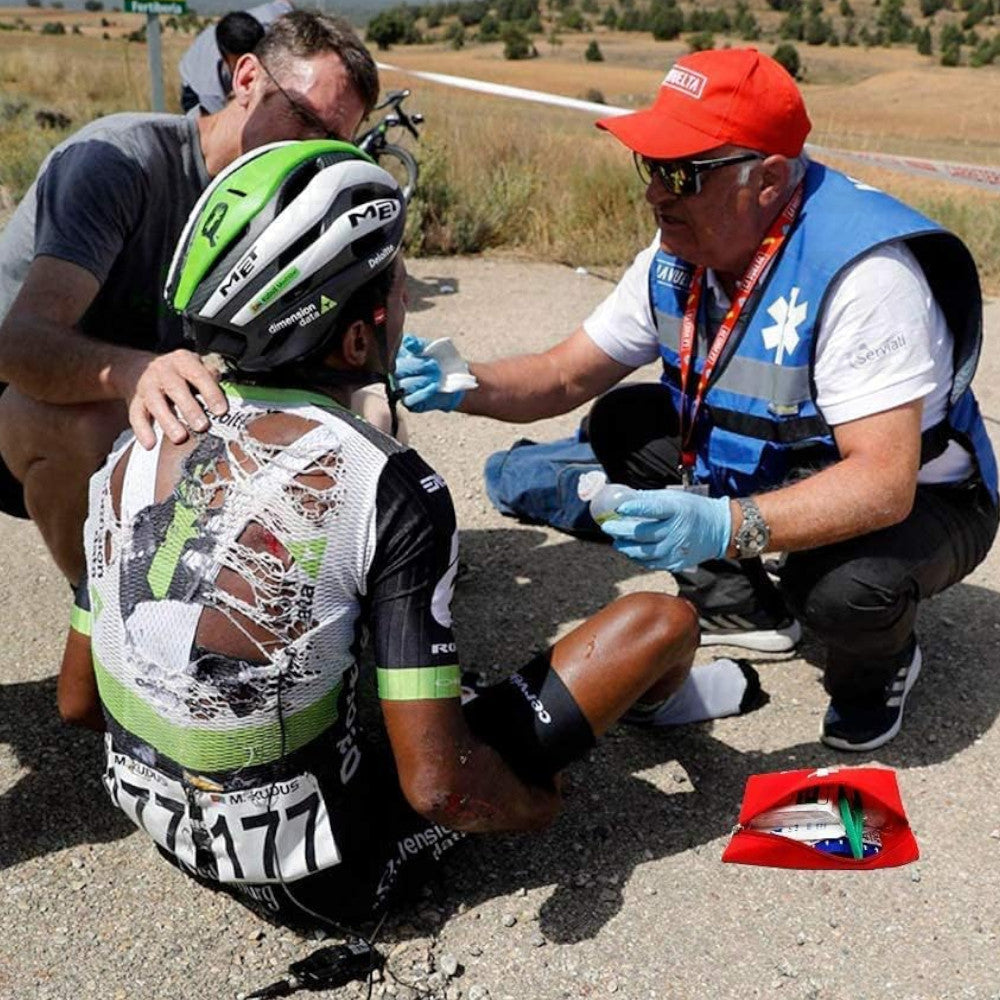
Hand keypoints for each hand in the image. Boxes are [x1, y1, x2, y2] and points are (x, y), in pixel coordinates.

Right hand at [123, 349, 227, 448]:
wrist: (142, 368)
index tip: (220, 411)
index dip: (210, 393)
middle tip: (202, 426)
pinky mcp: (136, 400)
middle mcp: (163, 370)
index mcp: (183, 361)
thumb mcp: (196, 368)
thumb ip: (210, 380)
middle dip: (190, 408)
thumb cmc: (180, 374)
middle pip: (175, 388)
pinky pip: (136, 415)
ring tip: (180, 438)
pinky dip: (142, 430)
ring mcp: (147, 385)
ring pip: (155, 403)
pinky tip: (150, 444)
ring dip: (168, 421)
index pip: (198, 375)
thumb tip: (225, 397)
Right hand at [394, 333, 465, 412]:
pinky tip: (434, 386)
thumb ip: (417, 345)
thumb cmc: (437, 360)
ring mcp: (400, 389)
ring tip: (436, 376)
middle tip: (435, 365)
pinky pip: (411, 399)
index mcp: (398, 358)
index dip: (412, 358)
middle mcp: (395, 374)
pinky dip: (424, 392)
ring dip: (423, 380)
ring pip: (405, 385)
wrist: (451, 379)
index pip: (397, 357)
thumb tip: (408, 341)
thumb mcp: (429, 348)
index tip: (426, 355)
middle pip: (399, 371)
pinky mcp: (408, 402)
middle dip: (419, 368)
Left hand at [600, 488, 731, 571]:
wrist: (719, 529)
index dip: (635, 508)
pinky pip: (653, 563)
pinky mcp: (677, 562)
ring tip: (616, 542)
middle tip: (608, 527)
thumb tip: (626, 499)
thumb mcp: (674, 498)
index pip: (654, 508)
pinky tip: (631, 552)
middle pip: (643, 533)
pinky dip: (638, 559)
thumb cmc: (694, 510)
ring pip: (645, 552)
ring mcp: (677, 549)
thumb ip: (650, 500)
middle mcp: (676, 530)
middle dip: (621, 531)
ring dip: (626, 548)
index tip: (619, 508)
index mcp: (677, 510)